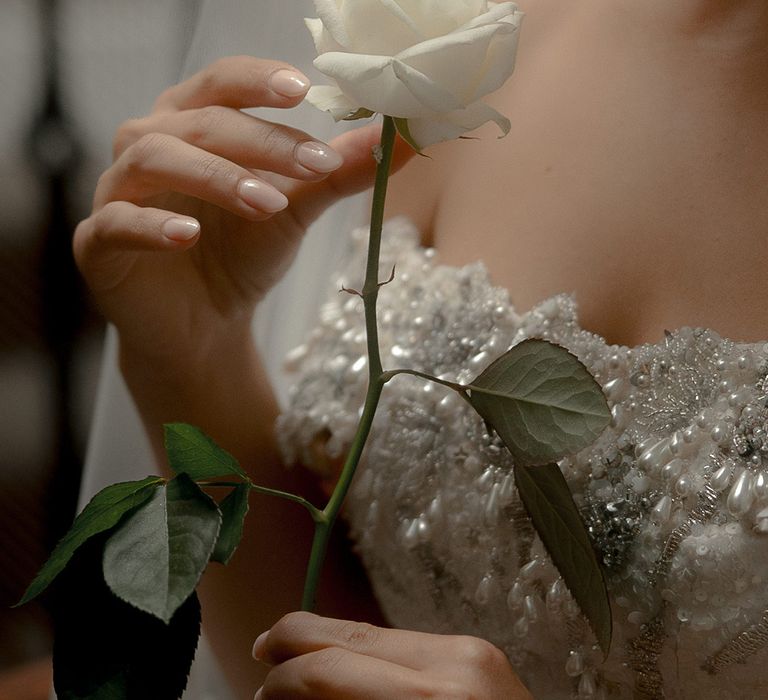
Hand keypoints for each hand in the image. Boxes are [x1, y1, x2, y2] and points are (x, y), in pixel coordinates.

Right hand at [74, 56, 411, 367]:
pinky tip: (191, 235)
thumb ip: (337, 173)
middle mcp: (149, 144)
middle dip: (259, 141)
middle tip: (313, 166)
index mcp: (193, 124)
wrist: (203, 325)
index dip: (258, 80)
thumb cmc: (241, 255)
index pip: (220, 84)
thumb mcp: (294, 210)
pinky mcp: (98, 241)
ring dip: (216, 176)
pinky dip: (153, 224)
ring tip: (268, 204)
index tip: (306, 90)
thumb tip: (402, 141)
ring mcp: (117, 191)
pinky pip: (117, 221)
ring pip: (155, 159)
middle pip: (198, 120)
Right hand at [252, 612, 532, 698]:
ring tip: (299, 663)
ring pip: (376, 632)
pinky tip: (347, 667)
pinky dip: (367, 653)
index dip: (286, 677)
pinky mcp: (479, 651)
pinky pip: (405, 644)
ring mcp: (472, 651)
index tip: (260, 691)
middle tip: (264, 654)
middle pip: (351, 633)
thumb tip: (293, 695)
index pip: (334, 667)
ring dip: (330, 644)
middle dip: (297, 641)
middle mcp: (456, 662)